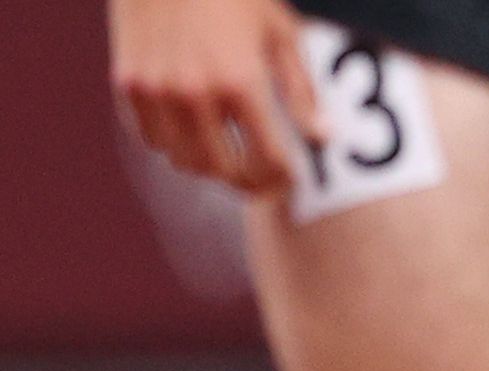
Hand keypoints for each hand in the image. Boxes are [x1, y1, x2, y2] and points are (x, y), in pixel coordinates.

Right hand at [109, 0, 323, 194]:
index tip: (291, 182)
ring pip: (183, 162)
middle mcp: (195, 93)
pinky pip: (150, 139)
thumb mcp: (279, 32)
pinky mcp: (127, 83)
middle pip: (222, 170)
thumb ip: (301, 90)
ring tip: (230, 159)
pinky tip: (193, 134)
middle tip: (262, 182)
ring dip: (209, 168)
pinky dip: (173, 145)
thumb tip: (324, 138)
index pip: (267, 159)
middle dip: (248, 183)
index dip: (282, 180)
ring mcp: (155, 90)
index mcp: (240, 82)